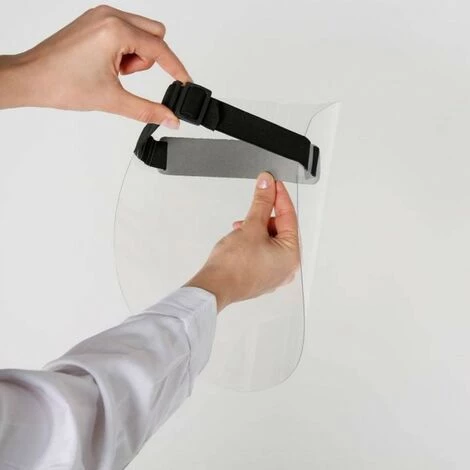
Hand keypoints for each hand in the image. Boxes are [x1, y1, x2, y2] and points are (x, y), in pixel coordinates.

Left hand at [0, 5, 189, 126]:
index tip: (185, 84)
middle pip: (156, 34)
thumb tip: (171, 117)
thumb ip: (148, 111)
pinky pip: (125, 31)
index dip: (176, 70)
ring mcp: (100, 16)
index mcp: (115, 30)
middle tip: (128, 76)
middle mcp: (109, 16)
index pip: (160, 49)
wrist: (31, 78)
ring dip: (136, 55)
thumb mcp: (113, 100)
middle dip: (150, 59)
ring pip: (141, 32)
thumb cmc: (61, 82)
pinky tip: (107, 65)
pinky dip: (125, 49)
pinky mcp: (94, 21)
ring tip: (114, 72)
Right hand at [185, 172, 299, 311]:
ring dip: (257, 228)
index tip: (273, 183)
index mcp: (291, 256)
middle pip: (281, 230)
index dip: (280, 197)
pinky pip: (262, 252)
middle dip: (265, 215)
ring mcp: (273, 274)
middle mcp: (286, 268)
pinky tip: (240, 238)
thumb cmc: (233, 267)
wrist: (214, 288)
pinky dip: (253, 241)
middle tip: (255, 204)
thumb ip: (262, 202)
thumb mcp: (251, 226)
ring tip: (241, 227)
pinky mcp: (260, 276)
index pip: (289, 217)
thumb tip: (267, 184)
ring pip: (270, 241)